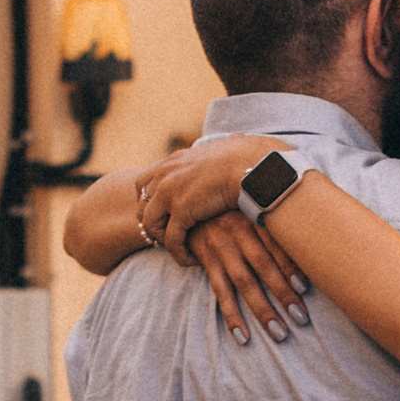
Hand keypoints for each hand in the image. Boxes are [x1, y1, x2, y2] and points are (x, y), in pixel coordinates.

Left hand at [132, 138, 267, 249]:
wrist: (257, 166)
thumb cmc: (251, 158)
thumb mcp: (228, 145)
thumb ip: (223, 147)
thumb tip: (237, 141)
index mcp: (175, 160)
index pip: (145, 183)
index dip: (152, 203)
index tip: (167, 217)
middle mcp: (166, 173)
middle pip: (142, 204)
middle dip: (154, 223)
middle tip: (171, 237)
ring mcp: (170, 191)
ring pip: (151, 225)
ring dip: (164, 241)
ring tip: (182, 250)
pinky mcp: (181, 211)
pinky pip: (171, 240)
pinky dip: (179, 253)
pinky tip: (192, 259)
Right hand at [185, 208, 311, 348]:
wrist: (194, 204)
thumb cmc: (237, 208)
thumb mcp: (255, 208)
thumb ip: (279, 224)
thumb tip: (314, 248)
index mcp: (254, 216)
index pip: (276, 242)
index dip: (291, 264)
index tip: (305, 288)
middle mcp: (237, 231)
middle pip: (263, 265)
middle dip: (283, 293)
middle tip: (301, 318)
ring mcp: (221, 247)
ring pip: (244, 282)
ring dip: (262, 309)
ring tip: (280, 332)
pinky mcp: (207, 261)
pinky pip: (220, 292)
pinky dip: (231, 315)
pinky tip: (243, 336)